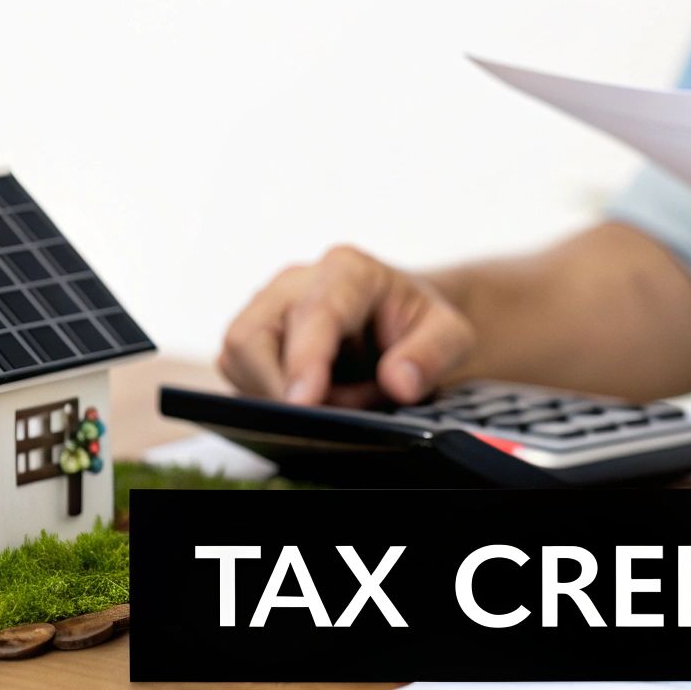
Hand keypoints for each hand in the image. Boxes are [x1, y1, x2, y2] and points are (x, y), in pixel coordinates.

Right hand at [219, 245, 474, 406]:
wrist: (402, 323)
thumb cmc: (421, 325)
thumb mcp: (453, 336)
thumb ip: (433, 354)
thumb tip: (398, 383)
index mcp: (348, 272)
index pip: (314, 314)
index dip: (303, 360)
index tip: (302, 404)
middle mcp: (296, 283)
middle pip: (251, 337)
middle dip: (280, 389)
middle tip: (331, 418)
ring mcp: (267, 310)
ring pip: (237, 360)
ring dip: (281, 396)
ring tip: (341, 400)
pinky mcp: (253, 340)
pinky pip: (241, 376)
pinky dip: (273, 399)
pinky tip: (318, 399)